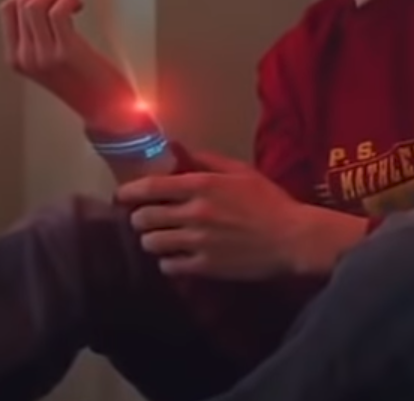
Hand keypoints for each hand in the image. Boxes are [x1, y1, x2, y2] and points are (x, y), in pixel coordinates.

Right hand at [0, 0, 139, 130]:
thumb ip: (39, 37)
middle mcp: (25, 57)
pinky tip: (79, 5)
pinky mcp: (66, 52)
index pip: (7, 9)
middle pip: (20, 2)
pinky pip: (57, 11)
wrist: (107, 111)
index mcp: (16, 58)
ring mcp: (43, 56)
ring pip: (34, 4)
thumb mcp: (49, 61)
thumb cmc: (86, 84)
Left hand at [115, 149, 368, 278]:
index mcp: (201, 185)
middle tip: (144, 219)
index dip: (129, 192)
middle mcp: (194, 213)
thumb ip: (205, 159)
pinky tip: (176, 257)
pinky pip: (168, 267)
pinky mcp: (205, 267)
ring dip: (152, 240)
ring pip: (152, 243)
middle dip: (139, 218)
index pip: (150, 187)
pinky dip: (167, 262)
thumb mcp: (240, 171)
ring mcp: (197, 242)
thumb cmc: (269, 201)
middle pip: (144, 218)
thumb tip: (173, 146)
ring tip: (160, 239)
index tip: (121, 196)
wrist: (293, 238)